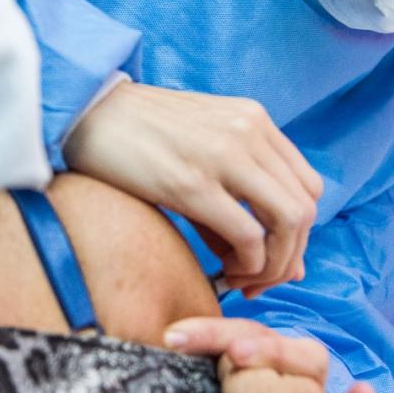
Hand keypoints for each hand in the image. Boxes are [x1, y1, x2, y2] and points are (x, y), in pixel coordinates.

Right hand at [64, 81, 321, 295]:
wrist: (85, 112)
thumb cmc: (138, 136)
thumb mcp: (200, 149)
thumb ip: (240, 195)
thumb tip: (285, 262)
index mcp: (253, 119)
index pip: (308, 186)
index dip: (300, 233)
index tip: (272, 258)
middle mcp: (248, 132)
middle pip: (306, 208)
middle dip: (291, 255)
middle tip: (260, 280)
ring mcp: (224, 155)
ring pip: (289, 221)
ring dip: (275, 264)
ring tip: (244, 279)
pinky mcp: (193, 183)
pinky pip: (249, 236)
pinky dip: (247, 265)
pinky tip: (225, 272)